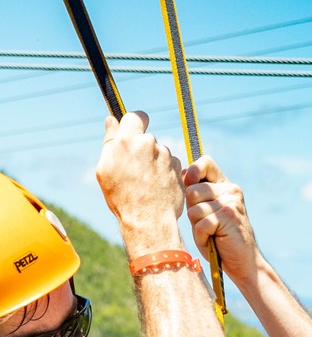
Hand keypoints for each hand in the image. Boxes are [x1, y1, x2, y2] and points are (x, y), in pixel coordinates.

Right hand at [95, 113, 184, 255]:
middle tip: (134, 169)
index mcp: (129, 139)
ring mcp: (168, 158)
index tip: (134, 131)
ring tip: (146, 184)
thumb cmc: (122, 195)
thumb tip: (112, 120)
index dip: (136, 123)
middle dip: (142, 149)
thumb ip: (110, 141)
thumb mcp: (105, 168)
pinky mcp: (180, 171)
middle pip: (147, 139)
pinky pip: (171, 168)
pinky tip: (158, 189)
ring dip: (155, 163)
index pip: (137, 116)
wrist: (148, 219)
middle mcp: (151, 144)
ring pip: (160, 154)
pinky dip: (166, 175)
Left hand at [183, 157, 258, 286]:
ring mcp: (231, 203)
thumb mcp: (206, 214)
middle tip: (206, 223)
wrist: (244, 263)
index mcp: (226, 186)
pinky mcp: (229, 217)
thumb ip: (196, 196)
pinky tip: (214, 240)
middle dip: (192, 209)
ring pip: (195, 209)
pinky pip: (201, 224)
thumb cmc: (221, 240)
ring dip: (197, 226)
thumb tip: (182, 174)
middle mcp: (231, 191)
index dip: (193, 171)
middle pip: (192, 190)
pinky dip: (202, 236)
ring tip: (211, 234)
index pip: (206, 162)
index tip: (189, 183)